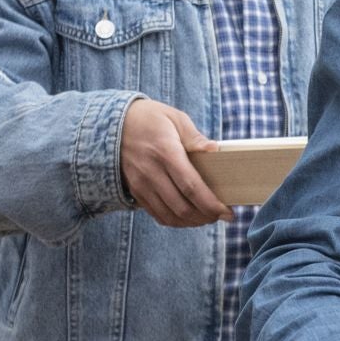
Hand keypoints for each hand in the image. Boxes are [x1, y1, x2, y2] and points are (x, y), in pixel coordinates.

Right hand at [120, 97, 229, 226]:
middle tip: (221, 215)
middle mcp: (151, 172)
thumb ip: (195, 137)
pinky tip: (188, 217)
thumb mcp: (175, 118)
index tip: (227, 212)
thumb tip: (215, 150)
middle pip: (182, 207)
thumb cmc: (149, 118)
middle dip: (206, 217)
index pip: (191, 187)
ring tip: (207, 218)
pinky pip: (157, 214)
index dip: (211, 204)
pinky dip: (175, 221)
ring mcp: (141, 184)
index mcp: (165, 152)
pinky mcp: (135, 191)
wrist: (112, 124)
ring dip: (192, 222)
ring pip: (169, 216)